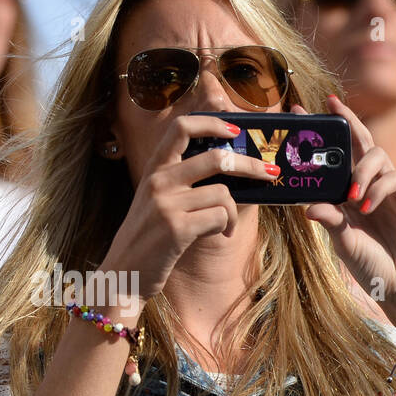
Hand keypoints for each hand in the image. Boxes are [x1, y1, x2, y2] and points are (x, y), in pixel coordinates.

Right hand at [98, 113, 277, 316]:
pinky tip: (220, 235)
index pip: (181, 127)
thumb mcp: (160, 200)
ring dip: (233, 213)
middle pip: (216, 157)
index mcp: (155, 168)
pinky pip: (219, 217)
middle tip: (270, 173)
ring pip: (223, 194)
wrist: (125, 272)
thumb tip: (233, 170)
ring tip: (227, 226)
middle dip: (250, 166)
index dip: (212, 123)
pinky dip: (226, 227)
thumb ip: (184, 182)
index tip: (235, 130)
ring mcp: (166, 203)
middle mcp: (158, 180)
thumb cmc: (151, 236)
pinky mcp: (176, 228)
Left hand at [300, 96, 395, 313]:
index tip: (299, 112)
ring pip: (378, 156)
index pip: (335, 156)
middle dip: (347, 121)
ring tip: (352, 194)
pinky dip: (377, 189)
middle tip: (331, 105)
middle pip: (360, 143)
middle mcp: (369, 186)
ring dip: (362, 169)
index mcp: (349, 194)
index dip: (321, 133)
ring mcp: (389, 191)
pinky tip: (368, 207)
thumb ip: (330, 221)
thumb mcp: (343, 243)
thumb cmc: (372, 266)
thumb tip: (308, 207)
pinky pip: (393, 178)